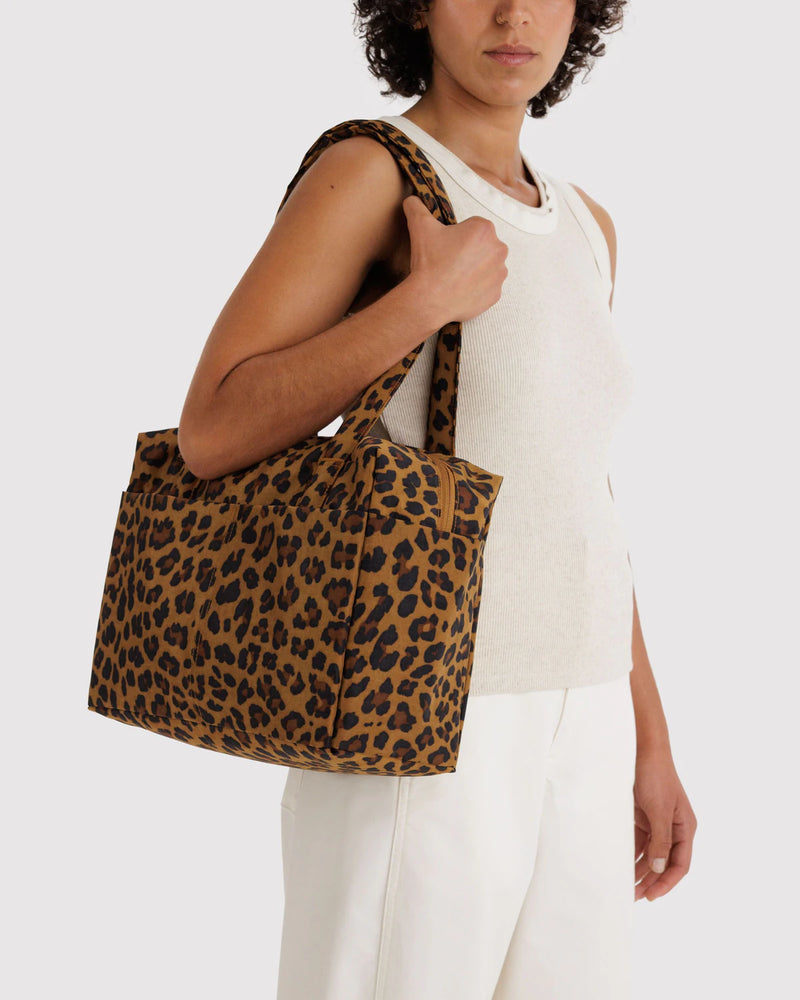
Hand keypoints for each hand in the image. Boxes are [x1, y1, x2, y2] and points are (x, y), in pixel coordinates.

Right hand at [402, 194, 507, 323]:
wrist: (431, 299)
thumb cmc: (429, 262)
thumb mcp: (420, 227)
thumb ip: (416, 207)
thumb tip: (411, 200)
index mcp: (484, 228)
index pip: (473, 227)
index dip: (457, 236)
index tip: (446, 247)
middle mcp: (499, 249)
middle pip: (483, 246)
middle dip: (470, 252)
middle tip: (449, 262)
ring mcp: (499, 274)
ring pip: (487, 266)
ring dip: (475, 269)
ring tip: (454, 277)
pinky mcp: (496, 294)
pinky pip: (488, 287)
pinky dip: (477, 288)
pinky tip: (461, 290)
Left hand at [633, 750, 696, 900]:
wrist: (643, 750)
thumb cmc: (656, 777)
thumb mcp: (659, 811)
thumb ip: (661, 841)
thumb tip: (660, 868)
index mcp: (685, 828)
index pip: (680, 864)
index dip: (667, 882)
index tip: (652, 895)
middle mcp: (674, 828)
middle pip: (664, 862)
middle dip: (651, 880)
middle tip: (634, 895)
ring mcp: (658, 823)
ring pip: (650, 854)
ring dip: (639, 869)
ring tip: (625, 885)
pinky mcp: (644, 816)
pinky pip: (639, 841)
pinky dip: (632, 853)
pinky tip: (621, 863)